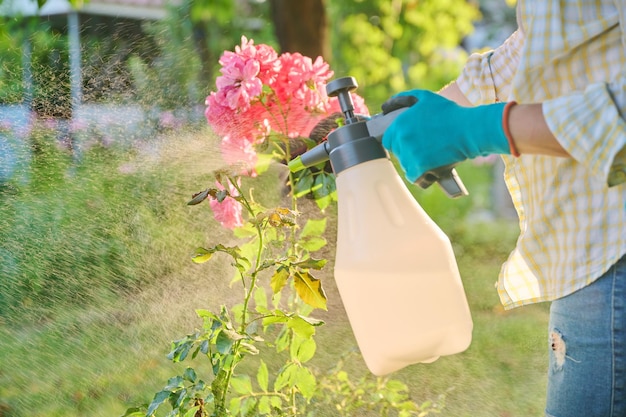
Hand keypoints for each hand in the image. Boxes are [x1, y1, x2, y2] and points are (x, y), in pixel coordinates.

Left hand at [382, 89, 511, 182]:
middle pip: (397, 153)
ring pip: (406, 166)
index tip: (410, 144)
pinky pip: (414, 177)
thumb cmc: (449, 113)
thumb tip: (386, 106)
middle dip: (408, 153)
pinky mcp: (420, 166)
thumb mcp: (426, 98)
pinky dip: (421, 176)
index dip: (398, 143)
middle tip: (424, 150)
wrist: (468, 129)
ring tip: (430, 158)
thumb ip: (405, 99)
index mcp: (400, 123)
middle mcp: (402, 138)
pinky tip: (430, 170)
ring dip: (415, 165)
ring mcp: (409, 153)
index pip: (388, 140)